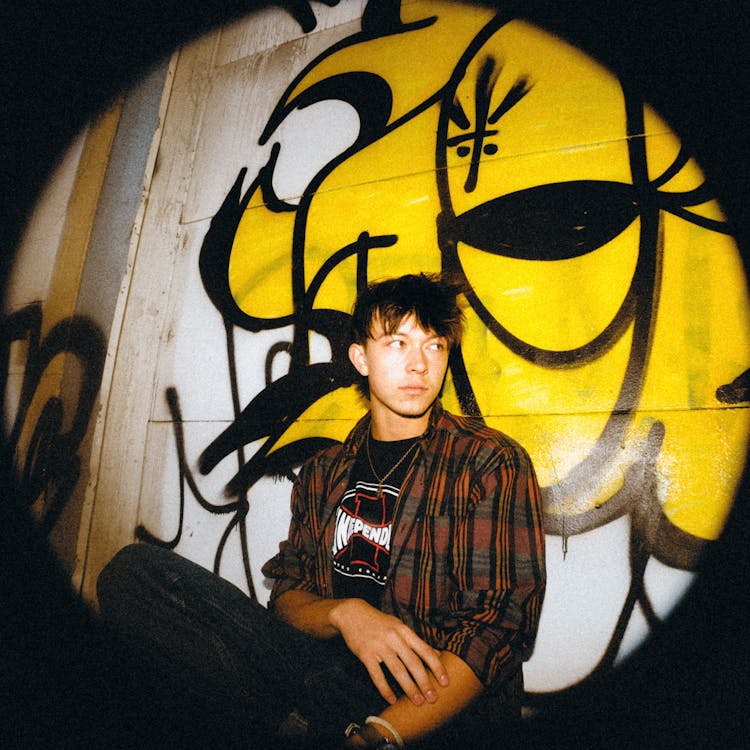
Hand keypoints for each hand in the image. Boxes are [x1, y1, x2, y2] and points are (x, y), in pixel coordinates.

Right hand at [329, 598, 448, 705]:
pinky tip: (392, 700)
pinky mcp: (365, 654)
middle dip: (425, 682)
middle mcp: (394, 637)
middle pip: (413, 663)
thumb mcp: (399, 626)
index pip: (425, 650)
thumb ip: (416, 641)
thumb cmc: (380, 622)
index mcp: (404, 631)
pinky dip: (385, 689)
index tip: (445, 682)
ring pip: (397, 670)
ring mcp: (379, 646)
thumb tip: (437, 655)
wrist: (353, 613)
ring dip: (409, 688)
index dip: (437, 667)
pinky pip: (377, 675)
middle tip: (433, 698)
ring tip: (418, 702)